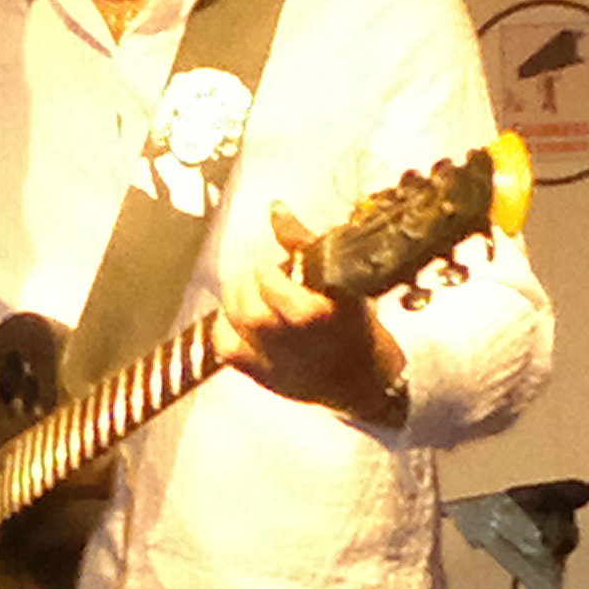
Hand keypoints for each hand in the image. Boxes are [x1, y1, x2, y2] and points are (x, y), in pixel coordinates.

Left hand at [218, 203, 408, 424]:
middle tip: (258, 278)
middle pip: (251, 303)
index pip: (274, 282)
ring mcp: (277, 360)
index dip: (268, 271)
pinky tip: (238, 320)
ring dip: (235, 299)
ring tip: (249, 294)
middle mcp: (296, 339)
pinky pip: (227, 348)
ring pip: (237, 323)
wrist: (364, 380)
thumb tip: (275, 208)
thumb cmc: (355, 325)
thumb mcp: (342, 279)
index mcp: (320, 312)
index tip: (274, 267)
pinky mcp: (263, 376)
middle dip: (248, 282)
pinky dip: (224, 328)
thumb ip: (304, 243)